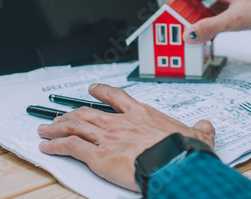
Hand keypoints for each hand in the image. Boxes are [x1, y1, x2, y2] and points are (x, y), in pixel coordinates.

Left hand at [37, 83, 214, 191]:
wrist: (176, 161)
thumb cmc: (184, 149)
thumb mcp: (198, 135)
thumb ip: (200, 129)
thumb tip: (206, 126)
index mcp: (141, 114)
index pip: (116, 96)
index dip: (101, 91)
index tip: (91, 89)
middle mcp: (120, 122)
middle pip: (87, 112)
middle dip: (70, 113)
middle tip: (58, 115)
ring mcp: (107, 137)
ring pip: (74, 126)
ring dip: (56, 127)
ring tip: (44, 128)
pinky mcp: (98, 156)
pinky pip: (71, 147)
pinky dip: (56, 145)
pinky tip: (46, 147)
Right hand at [163, 0, 250, 43]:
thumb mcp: (235, 19)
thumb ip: (210, 28)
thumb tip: (188, 35)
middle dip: (187, 4)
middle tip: (177, 16)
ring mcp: (240, 1)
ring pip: (214, 6)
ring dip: (202, 15)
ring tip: (193, 28)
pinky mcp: (249, 10)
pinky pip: (226, 14)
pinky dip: (216, 22)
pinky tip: (216, 32)